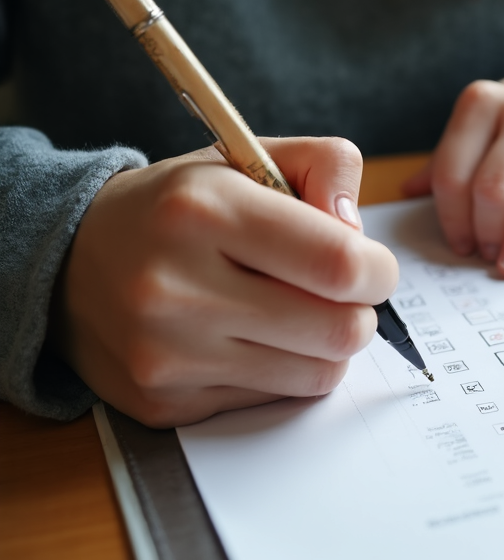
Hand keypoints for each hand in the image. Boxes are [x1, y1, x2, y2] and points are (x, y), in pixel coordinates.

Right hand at [50, 137, 398, 427]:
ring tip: (296, 312)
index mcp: (203, 211)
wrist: (68, 262)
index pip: (339, 263)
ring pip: (317, 374)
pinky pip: (274, 399)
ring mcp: (166, 354)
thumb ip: (326, 166)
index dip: (378, 270)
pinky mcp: (165, 402)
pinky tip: (251, 339)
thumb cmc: (180, 208)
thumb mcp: (247, 157)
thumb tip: (360, 235)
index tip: (372, 265)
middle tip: (338, 293)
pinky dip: (283, 371)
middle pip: (339, 330)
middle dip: (359, 311)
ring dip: (326, 345)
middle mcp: (176, 287)